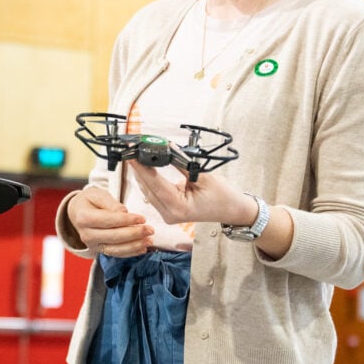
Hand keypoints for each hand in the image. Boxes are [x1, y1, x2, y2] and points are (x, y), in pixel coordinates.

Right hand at [67, 186, 152, 257]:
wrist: (78, 212)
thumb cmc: (90, 201)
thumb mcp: (98, 195)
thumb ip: (110, 203)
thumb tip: (124, 213)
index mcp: (84, 218)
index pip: (108, 220)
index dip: (126, 220)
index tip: (142, 218)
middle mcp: (86, 234)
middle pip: (113, 237)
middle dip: (134, 234)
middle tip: (150, 229)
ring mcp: (92, 245)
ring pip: (115, 249)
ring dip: (134, 246)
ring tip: (149, 241)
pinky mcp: (99, 250)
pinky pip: (116, 254)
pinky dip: (130, 253)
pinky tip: (142, 248)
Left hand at [127, 160, 250, 225]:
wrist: (233, 210)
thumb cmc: (223, 196)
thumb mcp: (203, 176)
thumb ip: (181, 163)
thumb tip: (166, 148)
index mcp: (179, 208)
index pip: (154, 184)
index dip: (141, 168)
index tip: (131, 155)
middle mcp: (170, 214)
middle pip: (147, 188)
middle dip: (138, 169)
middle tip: (131, 151)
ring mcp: (168, 215)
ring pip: (148, 191)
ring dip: (141, 173)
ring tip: (135, 156)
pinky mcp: (168, 211)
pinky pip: (153, 194)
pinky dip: (148, 180)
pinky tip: (144, 167)